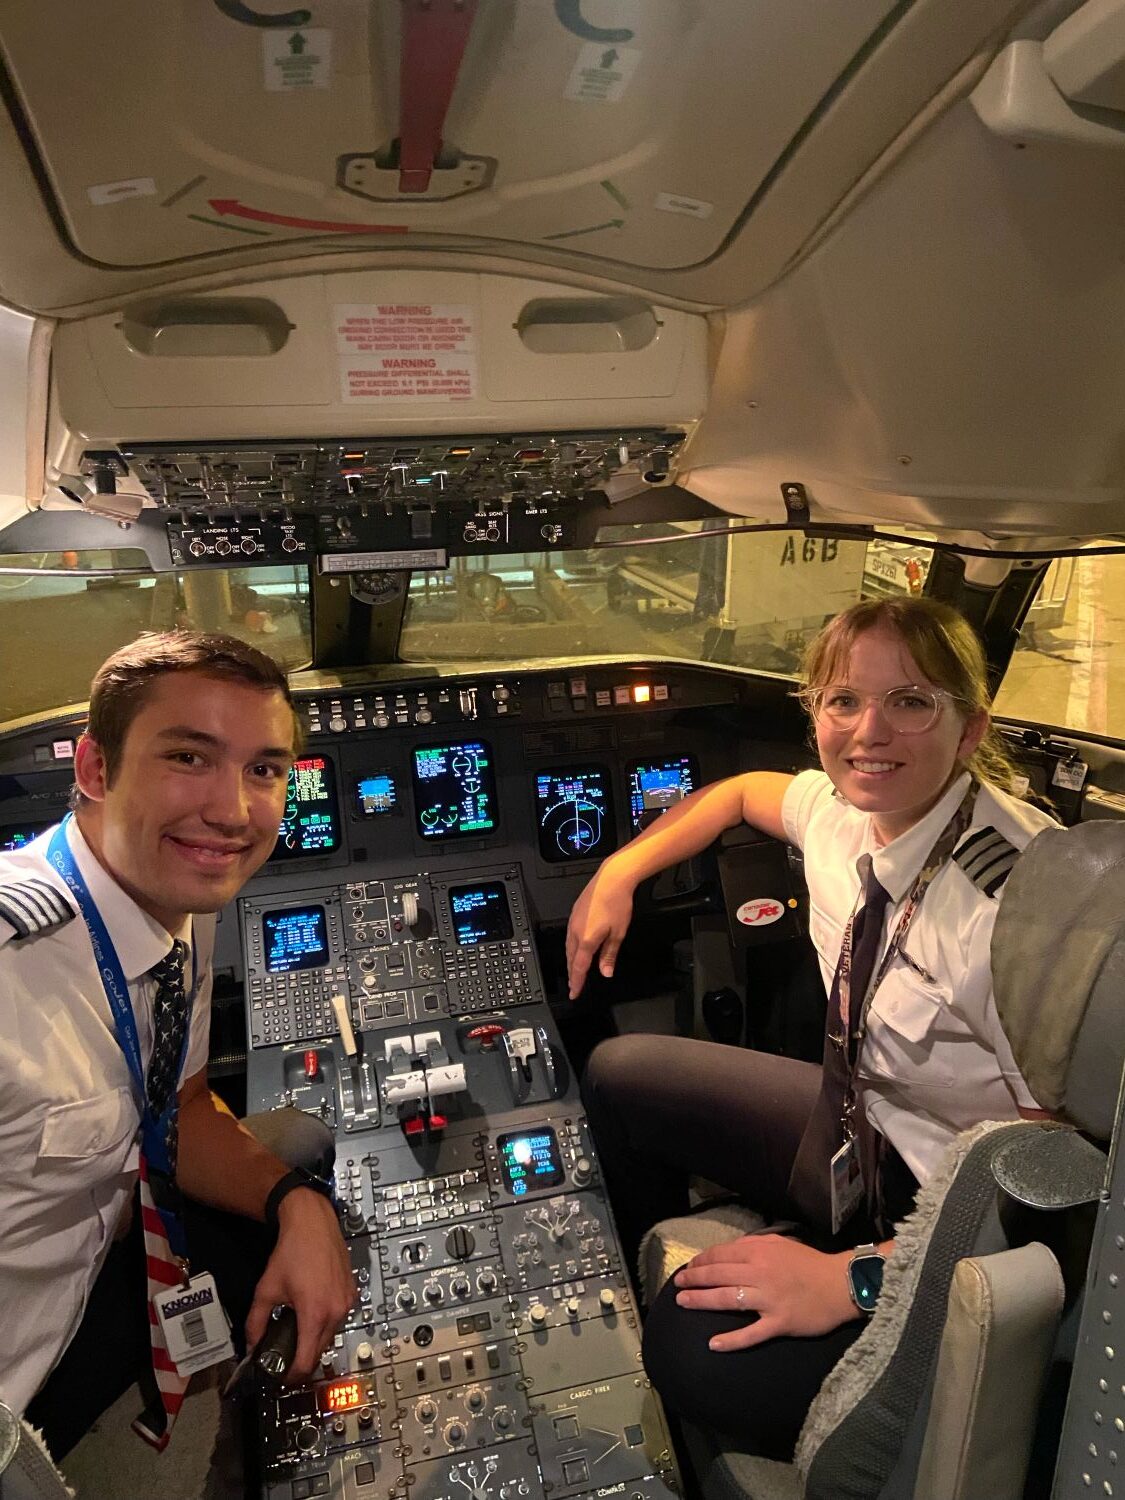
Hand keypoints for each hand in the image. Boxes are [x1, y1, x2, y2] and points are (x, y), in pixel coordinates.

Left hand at [246, 1190, 354, 1380]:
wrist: (313, 1222)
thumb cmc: (292, 1251)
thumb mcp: (267, 1289)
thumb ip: (256, 1322)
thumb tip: (251, 1344)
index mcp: (315, 1314)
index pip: (306, 1362)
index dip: (291, 1375)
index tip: (281, 1375)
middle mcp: (336, 1311)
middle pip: (319, 1352)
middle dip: (301, 1356)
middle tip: (284, 1352)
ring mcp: (347, 1302)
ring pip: (330, 1335)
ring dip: (314, 1338)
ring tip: (296, 1327)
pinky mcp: (352, 1292)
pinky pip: (338, 1318)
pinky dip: (325, 1322)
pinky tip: (311, 1310)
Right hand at [566, 865, 634, 997]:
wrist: (612, 879)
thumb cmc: (616, 903)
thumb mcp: (618, 933)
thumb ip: (609, 955)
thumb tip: (606, 972)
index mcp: (586, 939)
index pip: (578, 967)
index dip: (576, 983)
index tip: (574, 993)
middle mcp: (575, 931)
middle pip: (571, 958)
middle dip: (572, 973)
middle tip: (573, 985)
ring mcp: (573, 921)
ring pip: (568, 946)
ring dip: (571, 960)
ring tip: (574, 969)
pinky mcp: (574, 912)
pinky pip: (569, 935)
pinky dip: (571, 946)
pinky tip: (576, 946)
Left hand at [673, 1233, 857, 1351]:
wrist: (841, 1284)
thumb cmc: (809, 1263)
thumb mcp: (781, 1243)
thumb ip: (754, 1244)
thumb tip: (729, 1250)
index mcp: (759, 1252)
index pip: (721, 1255)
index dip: (701, 1261)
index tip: (688, 1268)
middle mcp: (760, 1273)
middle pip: (718, 1275)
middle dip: (694, 1280)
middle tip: (678, 1286)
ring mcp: (769, 1300)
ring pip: (727, 1299)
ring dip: (702, 1301)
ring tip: (683, 1303)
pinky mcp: (779, 1323)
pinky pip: (751, 1333)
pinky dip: (731, 1340)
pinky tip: (713, 1343)